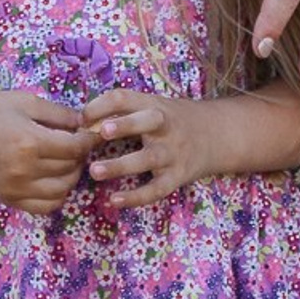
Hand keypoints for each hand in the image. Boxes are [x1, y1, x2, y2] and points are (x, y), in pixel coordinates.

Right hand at [0, 90, 88, 215]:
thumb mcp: (24, 101)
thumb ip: (58, 114)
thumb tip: (84, 123)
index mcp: (30, 142)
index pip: (75, 149)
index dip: (88, 140)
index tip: (91, 132)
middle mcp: (24, 170)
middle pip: (71, 169)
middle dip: (81, 156)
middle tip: (78, 143)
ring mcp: (15, 188)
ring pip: (61, 191)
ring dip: (72, 176)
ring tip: (67, 160)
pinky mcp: (7, 198)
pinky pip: (43, 207)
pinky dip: (56, 196)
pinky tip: (53, 179)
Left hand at [80, 89, 216, 206]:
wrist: (219, 135)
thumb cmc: (173, 120)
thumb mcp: (153, 106)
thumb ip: (122, 113)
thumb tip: (80, 123)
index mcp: (154, 105)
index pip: (126, 98)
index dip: (102, 105)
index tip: (81, 118)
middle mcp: (165, 127)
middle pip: (147, 122)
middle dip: (124, 126)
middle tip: (99, 132)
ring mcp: (173, 152)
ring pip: (148, 158)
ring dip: (121, 165)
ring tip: (94, 171)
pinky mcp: (178, 176)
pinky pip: (157, 189)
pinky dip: (136, 197)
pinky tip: (114, 200)